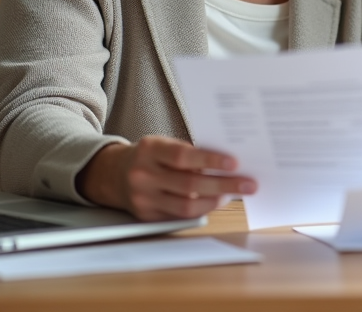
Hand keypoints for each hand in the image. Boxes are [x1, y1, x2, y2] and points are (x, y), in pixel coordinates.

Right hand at [76, 135, 256, 220]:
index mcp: (149, 150)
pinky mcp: (146, 216)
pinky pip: (179, 217)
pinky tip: (215, 202)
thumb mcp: (163, 144)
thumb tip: (226, 163)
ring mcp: (143, 198)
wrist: (112, 174)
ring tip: (234, 194)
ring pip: (186, 206)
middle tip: (248, 184)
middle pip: (188, 185)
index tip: (234, 163)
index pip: (183, 156)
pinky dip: (201, 210)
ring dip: (215, 201)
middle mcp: (143, 175)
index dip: (210, 160)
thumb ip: (188, 153)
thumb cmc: (149, 156)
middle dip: (223, 185)